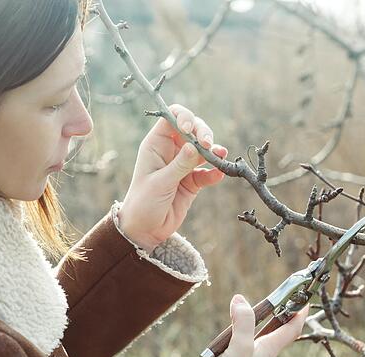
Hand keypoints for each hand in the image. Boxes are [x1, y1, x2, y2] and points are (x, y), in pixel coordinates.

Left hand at [118, 104, 227, 252]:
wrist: (145, 230)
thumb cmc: (144, 203)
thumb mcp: (160, 183)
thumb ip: (179, 165)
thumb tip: (195, 146)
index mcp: (156, 145)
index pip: (172, 118)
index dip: (184, 118)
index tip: (191, 130)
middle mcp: (170, 151)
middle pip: (193, 130)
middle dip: (203, 133)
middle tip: (209, 145)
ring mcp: (182, 165)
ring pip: (203, 149)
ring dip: (213, 151)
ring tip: (220, 156)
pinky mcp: (192, 181)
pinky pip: (207, 171)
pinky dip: (214, 172)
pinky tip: (218, 175)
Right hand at [200, 294, 309, 356]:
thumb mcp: (239, 347)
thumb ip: (242, 323)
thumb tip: (241, 300)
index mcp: (268, 351)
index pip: (291, 329)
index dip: (299, 313)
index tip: (305, 300)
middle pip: (274, 338)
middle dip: (274, 321)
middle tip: (270, 307)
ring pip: (252, 352)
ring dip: (244, 341)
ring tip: (230, 337)